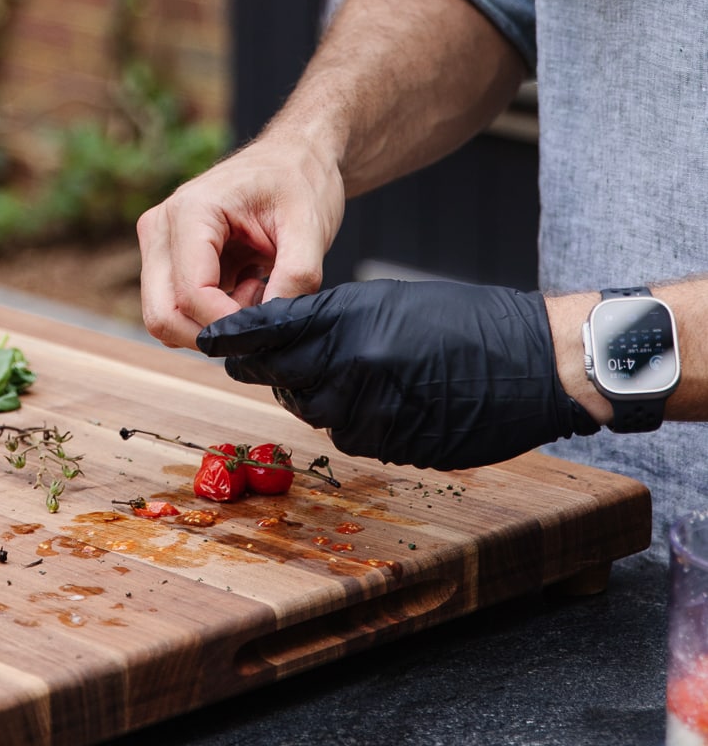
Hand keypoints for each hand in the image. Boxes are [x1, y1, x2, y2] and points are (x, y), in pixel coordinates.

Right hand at [136, 135, 345, 350]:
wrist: (294, 158)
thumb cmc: (299, 181)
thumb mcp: (310, 227)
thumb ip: (296, 278)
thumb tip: (271, 326)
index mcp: (190, 211)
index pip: (192, 294)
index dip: (230, 323)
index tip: (270, 323)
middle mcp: (160, 227)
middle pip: (162, 315)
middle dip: (213, 333)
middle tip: (260, 311)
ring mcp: (158, 243)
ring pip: (164, 318)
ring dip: (212, 323)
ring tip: (255, 289)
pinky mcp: (167, 258)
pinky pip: (177, 309)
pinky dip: (212, 314)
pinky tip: (246, 285)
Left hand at [196, 277, 600, 468]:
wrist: (536, 361)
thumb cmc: (467, 321)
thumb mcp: (391, 301)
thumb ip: (334, 319)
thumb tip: (283, 338)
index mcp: (350, 318)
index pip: (269, 331)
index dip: (235, 337)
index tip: (210, 339)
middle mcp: (354, 365)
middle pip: (281, 376)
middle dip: (271, 369)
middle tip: (268, 360)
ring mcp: (374, 410)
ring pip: (313, 410)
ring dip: (316, 396)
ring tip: (347, 375)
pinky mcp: (395, 445)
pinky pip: (351, 437)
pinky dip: (352, 422)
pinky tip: (379, 402)